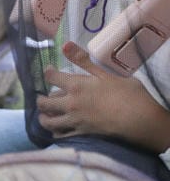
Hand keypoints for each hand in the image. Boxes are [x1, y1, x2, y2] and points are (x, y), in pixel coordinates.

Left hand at [36, 42, 169, 152]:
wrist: (140, 119)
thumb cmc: (128, 93)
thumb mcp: (107, 73)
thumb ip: (84, 61)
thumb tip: (65, 45)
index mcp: (76, 86)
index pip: (52, 78)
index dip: (48, 73)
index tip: (48, 71)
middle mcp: (70, 103)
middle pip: (44, 102)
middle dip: (40, 99)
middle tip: (41, 97)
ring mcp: (74, 120)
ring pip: (48, 121)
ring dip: (43, 117)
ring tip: (45, 115)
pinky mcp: (80, 133)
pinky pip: (60, 135)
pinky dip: (54, 132)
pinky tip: (56, 130)